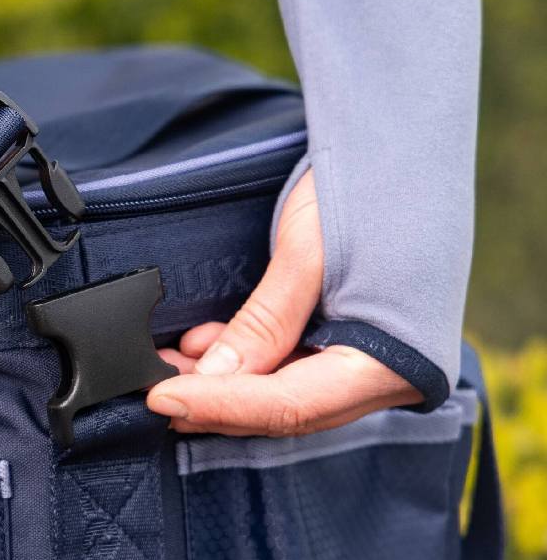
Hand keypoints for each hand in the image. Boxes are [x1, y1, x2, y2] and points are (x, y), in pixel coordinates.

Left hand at [146, 170, 420, 434]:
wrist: (408, 147)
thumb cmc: (375, 186)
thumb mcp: (310, 250)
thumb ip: (265, 322)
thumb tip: (212, 378)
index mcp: (391, 364)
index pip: (289, 406)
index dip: (220, 406)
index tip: (161, 399)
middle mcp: (383, 379)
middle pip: (282, 412)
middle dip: (212, 402)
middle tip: (151, 389)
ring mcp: (366, 367)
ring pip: (279, 397)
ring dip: (220, 386)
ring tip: (164, 366)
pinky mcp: (347, 347)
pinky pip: (288, 372)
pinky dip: (242, 366)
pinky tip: (200, 347)